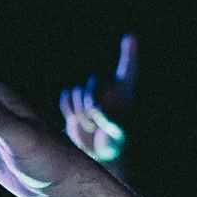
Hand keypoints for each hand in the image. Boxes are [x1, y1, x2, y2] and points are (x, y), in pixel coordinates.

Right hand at [59, 33, 137, 166]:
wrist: (97, 159)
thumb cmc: (114, 148)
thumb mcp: (118, 135)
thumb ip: (109, 119)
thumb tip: (96, 109)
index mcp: (125, 94)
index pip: (128, 69)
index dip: (129, 53)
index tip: (130, 38)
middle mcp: (108, 91)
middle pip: (94, 81)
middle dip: (91, 101)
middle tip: (96, 121)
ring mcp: (90, 97)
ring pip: (77, 91)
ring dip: (80, 111)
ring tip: (90, 127)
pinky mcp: (74, 105)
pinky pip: (65, 97)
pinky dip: (69, 110)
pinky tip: (77, 122)